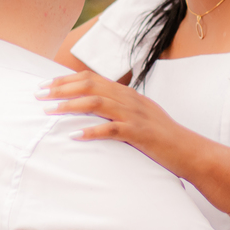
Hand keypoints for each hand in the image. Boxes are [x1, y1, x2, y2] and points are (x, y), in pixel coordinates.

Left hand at [37, 71, 199, 175]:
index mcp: (127, 94)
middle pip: (90, 85)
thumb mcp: (138, 116)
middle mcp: (129, 100)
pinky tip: (75, 135)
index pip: (91, 78)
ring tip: (50, 111)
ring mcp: (135, 115)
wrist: (189, 151)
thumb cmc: (161, 137)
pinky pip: (112, 130)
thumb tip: (93, 108)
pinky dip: (92, 131)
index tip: (45, 86)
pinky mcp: (140, 134)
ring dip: (71, 106)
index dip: (65, 80)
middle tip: (39, 95)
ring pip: (97, 103)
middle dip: (61, 89)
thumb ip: (118, 109)